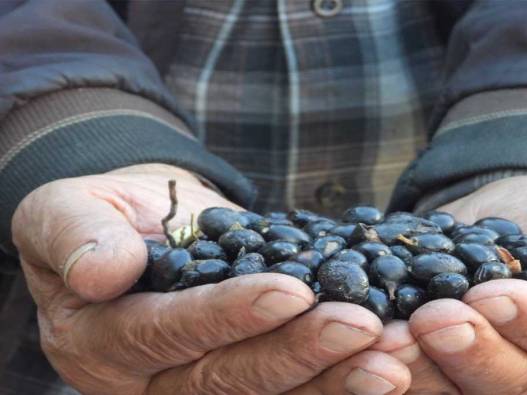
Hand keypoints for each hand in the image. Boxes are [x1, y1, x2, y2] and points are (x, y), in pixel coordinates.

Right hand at [12, 164, 409, 394]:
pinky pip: (294, 383)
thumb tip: (101, 273)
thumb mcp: (67, 210)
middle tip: (365, 328)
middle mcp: (153, 380)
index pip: (169, 334)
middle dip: (301, 353)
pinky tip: (392, 358)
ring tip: (394, 355)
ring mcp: (202, 382)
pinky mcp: (246, 370)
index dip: (229, 315)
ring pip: (271, 391)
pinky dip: (341, 373)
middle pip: (231, 376)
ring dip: (335, 375)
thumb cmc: (105, 215)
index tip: (290, 291)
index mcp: (104, 342)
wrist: (145, 224)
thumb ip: (76, 236)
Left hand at [373, 175, 526, 393]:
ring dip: (422, 373)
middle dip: (473, 354)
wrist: (521, 221)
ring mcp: (502, 389)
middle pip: (521, 388)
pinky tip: (365, 356)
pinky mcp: (453, 382)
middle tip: (430, 319)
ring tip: (385, 340)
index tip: (492, 295)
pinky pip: (428, 390)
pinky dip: (392, 379)